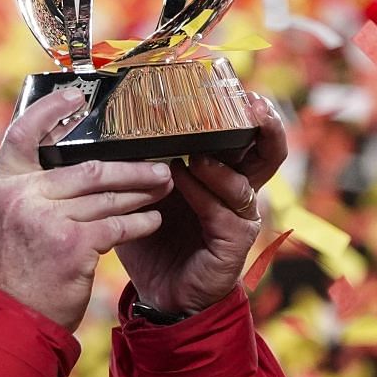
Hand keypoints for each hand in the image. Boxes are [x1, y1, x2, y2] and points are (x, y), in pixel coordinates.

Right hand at [0, 86, 174, 331]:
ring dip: (141, 192)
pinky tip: (153, 219)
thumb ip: (35, 194)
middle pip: (87, 167)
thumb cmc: (20, 273)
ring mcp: (46, 218)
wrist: (15, 321)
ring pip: (107, 195)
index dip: (49, 111)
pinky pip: (117, 223)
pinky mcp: (72, 242)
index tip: (76, 94)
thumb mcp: (13, 224)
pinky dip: (139, 221)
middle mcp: (21, 197)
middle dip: (130, 167)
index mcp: (3, 187)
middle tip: (159, 165)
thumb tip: (79, 167)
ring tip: (163, 188)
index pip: (22, 135)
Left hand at [116, 91, 288, 315]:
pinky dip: (203, 194)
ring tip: (194, 151)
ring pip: (243, 182)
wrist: (159, 292)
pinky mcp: (234, 243)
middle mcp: (238, 191)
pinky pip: (223, 213)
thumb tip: (108, 122)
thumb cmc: (152, 237)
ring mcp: (240, 217)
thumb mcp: (144, 193)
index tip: (235, 84)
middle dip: (264, 125)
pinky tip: (182, 180)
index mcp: (220, 173)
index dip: (246, 110)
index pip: (245, 135)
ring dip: (217, 164)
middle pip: (267, 152)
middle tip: (251, 104)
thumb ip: (139, 162)